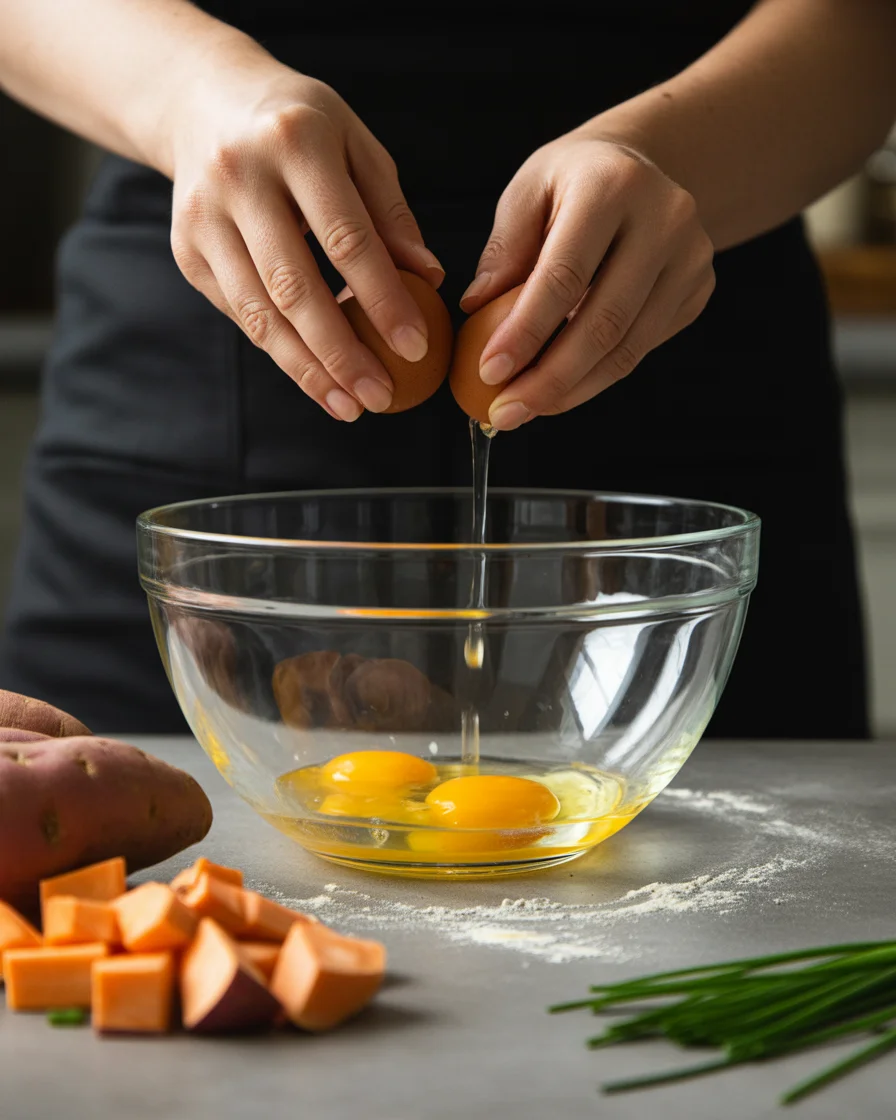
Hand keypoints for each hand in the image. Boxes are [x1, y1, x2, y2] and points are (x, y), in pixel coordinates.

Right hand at [167, 47, 442, 420]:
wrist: (202, 100)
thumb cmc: (302, 127)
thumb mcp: (356, 145)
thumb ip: (391, 213)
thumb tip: (428, 280)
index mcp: (296, 142)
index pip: (346, 239)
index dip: (382, 299)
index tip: (415, 348)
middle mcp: (240, 177)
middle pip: (295, 287)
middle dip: (341, 354)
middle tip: (379, 398)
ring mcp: (204, 217)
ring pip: (259, 313)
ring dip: (306, 370)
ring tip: (350, 406)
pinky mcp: (186, 250)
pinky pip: (241, 313)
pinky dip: (280, 352)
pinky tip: (317, 379)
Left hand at [460, 134, 714, 430]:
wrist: (639, 167)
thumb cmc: (571, 183)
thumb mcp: (528, 192)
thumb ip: (504, 250)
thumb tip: (476, 310)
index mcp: (612, 185)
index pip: (564, 275)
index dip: (526, 332)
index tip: (489, 373)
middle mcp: (664, 219)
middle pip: (603, 321)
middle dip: (548, 378)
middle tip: (505, 413)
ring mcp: (691, 258)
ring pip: (628, 347)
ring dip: (572, 390)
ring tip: (527, 409)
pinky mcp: (699, 289)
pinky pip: (642, 349)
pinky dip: (597, 378)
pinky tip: (560, 389)